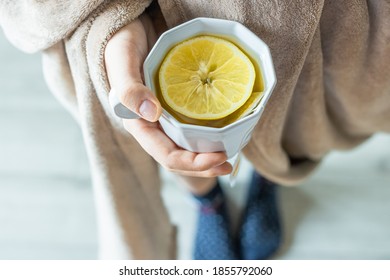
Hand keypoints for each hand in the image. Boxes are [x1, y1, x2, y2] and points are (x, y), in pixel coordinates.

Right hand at [104, 15, 231, 176]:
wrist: (129, 31)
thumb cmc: (123, 43)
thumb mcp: (123, 60)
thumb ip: (130, 88)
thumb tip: (153, 114)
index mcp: (138, 124)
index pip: (165, 155)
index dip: (192, 163)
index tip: (219, 157)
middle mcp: (150, 127)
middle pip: (177, 159)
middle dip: (202, 167)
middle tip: (228, 165)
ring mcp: (161, 121)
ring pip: (183, 150)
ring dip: (204, 160)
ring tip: (228, 161)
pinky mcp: (172, 111)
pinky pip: (188, 133)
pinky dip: (204, 141)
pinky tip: (221, 139)